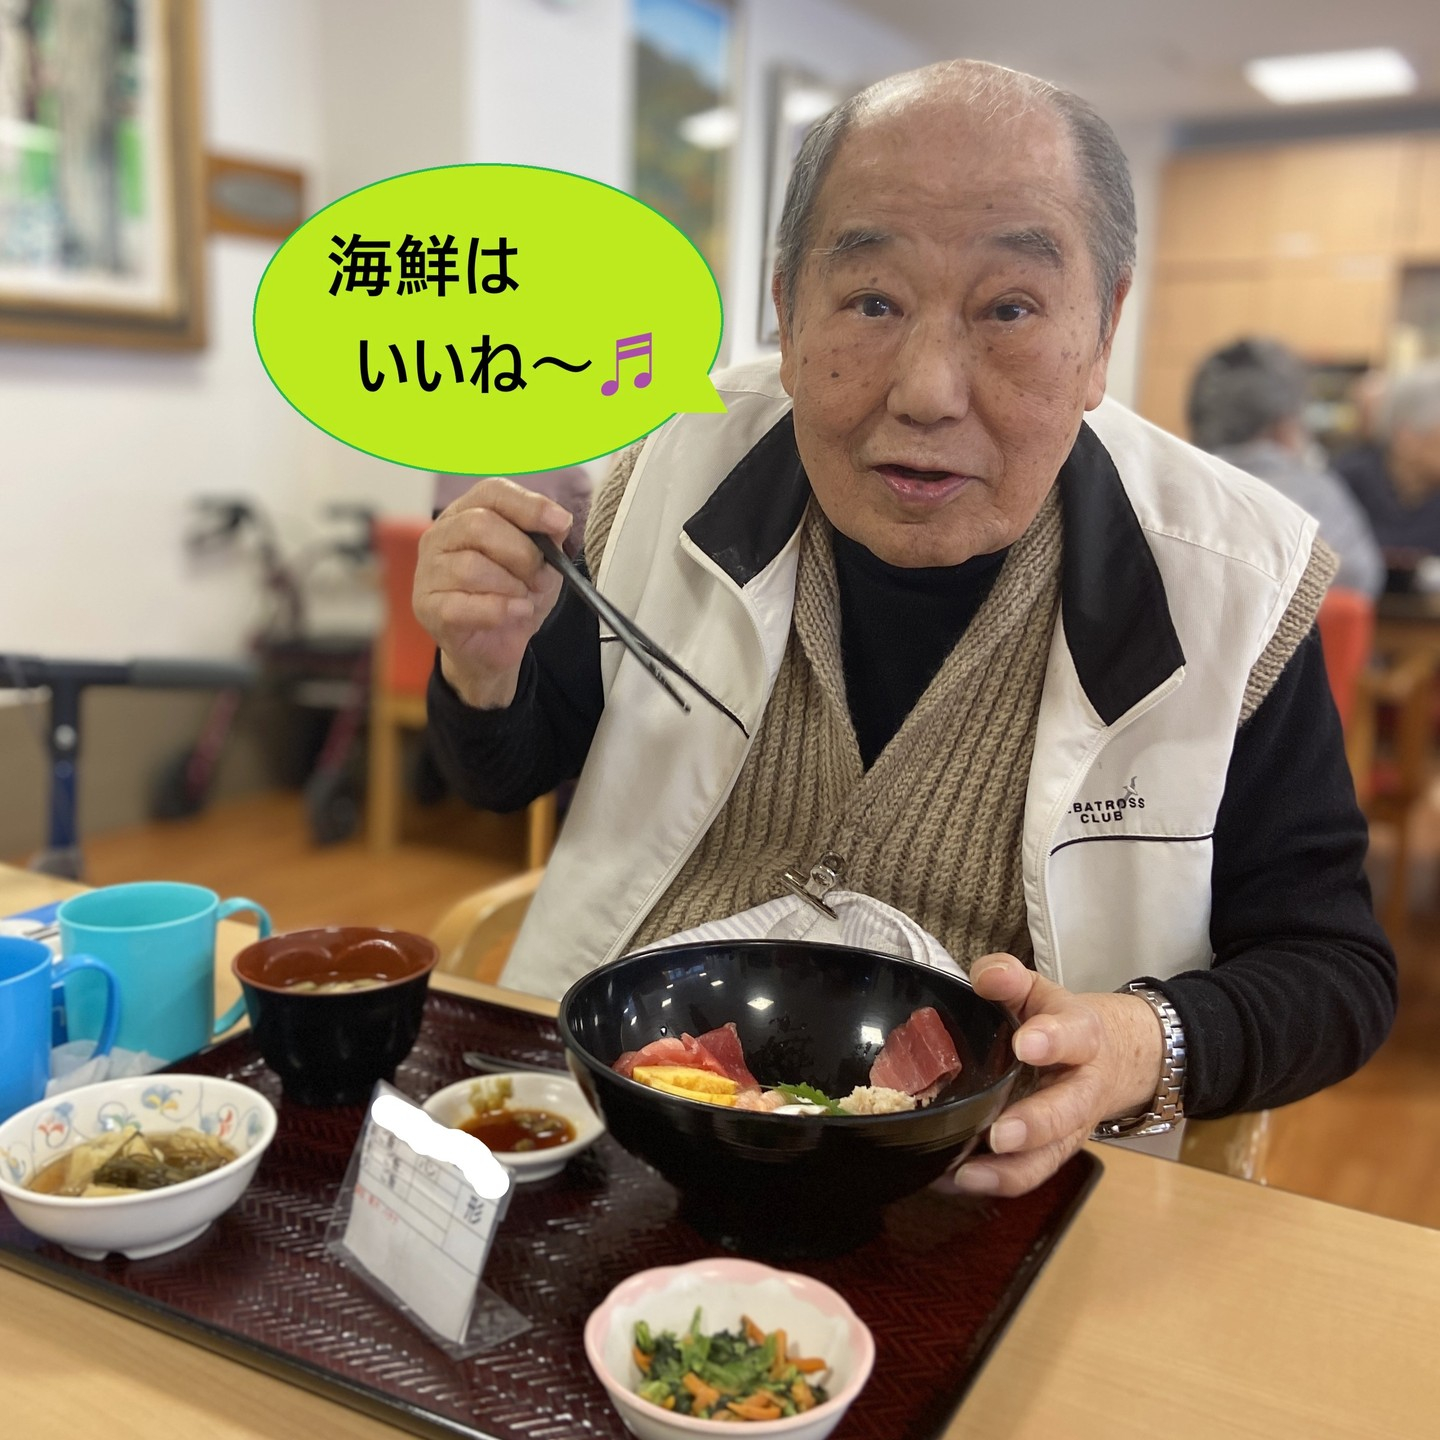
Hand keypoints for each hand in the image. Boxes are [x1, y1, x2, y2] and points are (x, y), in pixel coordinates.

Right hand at [414, 478, 572, 708]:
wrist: (496, 643)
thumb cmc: (513, 594)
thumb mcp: (541, 563)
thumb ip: (548, 539)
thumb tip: (558, 521)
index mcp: (466, 513)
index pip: (492, 492)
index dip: (528, 505)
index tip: (560, 522)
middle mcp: (440, 535)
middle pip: (479, 525)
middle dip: (522, 554)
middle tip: (539, 577)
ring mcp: (428, 571)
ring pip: (471, 567)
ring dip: (511, 586)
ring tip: (523, 598)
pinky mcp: (427, 606)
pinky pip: (463, 604)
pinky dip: (500, 609)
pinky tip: (516, 612)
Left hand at [942, 953, 1164, 1196]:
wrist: (1112, 1059)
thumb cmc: (1058, 1022)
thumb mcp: (1039, 991)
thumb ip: (1009, 978)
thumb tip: (986, 977)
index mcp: (1082, 1037)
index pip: (1074, 1035)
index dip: (1052, 1039)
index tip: (1026, 1042)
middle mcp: (1082, 1088)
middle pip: (1067, 1111)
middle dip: (1036, 1124)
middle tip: (1001, 1134)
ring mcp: (1070, 1127)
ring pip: (1050, 1156)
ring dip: (1010, 1170)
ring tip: (967, 1175)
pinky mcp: (1053, 1152)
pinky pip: (1029, 1174)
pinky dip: (993, 1182)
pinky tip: (951, 1182)